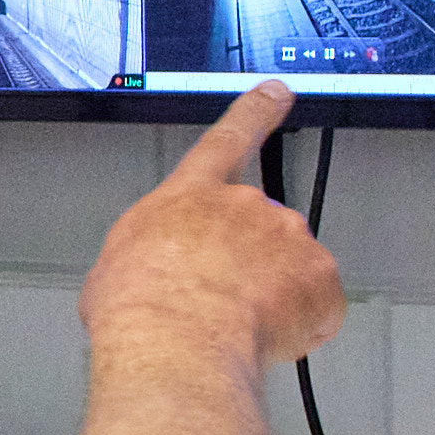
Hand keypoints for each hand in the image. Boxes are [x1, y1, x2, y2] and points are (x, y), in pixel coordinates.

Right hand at [82, 81, 341, 376]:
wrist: (176, 341)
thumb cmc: (139, 309)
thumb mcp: (115, 268)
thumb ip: (148, 254)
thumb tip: (148, 274)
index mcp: (190, 196)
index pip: (227, 140)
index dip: (254, 114)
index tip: (276, 93)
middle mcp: (245, 206)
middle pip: (260, 227)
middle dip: (249, 263)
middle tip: (223, 302)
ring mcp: (287, 237)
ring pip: (291, 266)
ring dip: (274, 293)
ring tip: (237, 326)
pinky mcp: (320, 277)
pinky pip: (319, 303)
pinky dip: (302, 322)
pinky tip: (268, 336)